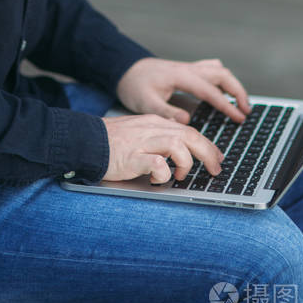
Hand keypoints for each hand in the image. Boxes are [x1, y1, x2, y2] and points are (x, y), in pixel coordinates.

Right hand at [102, 113, 223, 182]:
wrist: (85, 140)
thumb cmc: (111, 141)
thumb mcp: (140, 133)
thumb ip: (158, 138)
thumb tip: (180, 152)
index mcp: (155, 123)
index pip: (188, 130)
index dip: (207, 145)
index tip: (217, 157)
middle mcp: (152, 129)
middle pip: (189, 135)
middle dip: (208, 153)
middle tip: (215, 169)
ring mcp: (142, 142)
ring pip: (177, 145)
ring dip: (186, 163)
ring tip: (181, 174)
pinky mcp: (132, 157)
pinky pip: (156, 163)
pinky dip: (164, 173)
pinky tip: (160, 179)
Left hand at [116, 56, 250, 124]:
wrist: (125, 68)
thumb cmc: (134, 85)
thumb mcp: (146, 102)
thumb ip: (167, 111)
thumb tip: (187, 120)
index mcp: (180, 76)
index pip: (209, 90)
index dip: (226, 104)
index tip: (239, 117)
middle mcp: (188, 68)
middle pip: (221, 74)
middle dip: (237, 91)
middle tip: (246, 110)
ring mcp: (188, 67)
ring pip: (218, 70)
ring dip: (232, 84)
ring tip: (241, 103)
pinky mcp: (187, 69)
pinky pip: (210, 69)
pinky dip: (222, 79)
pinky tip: (223, 90)